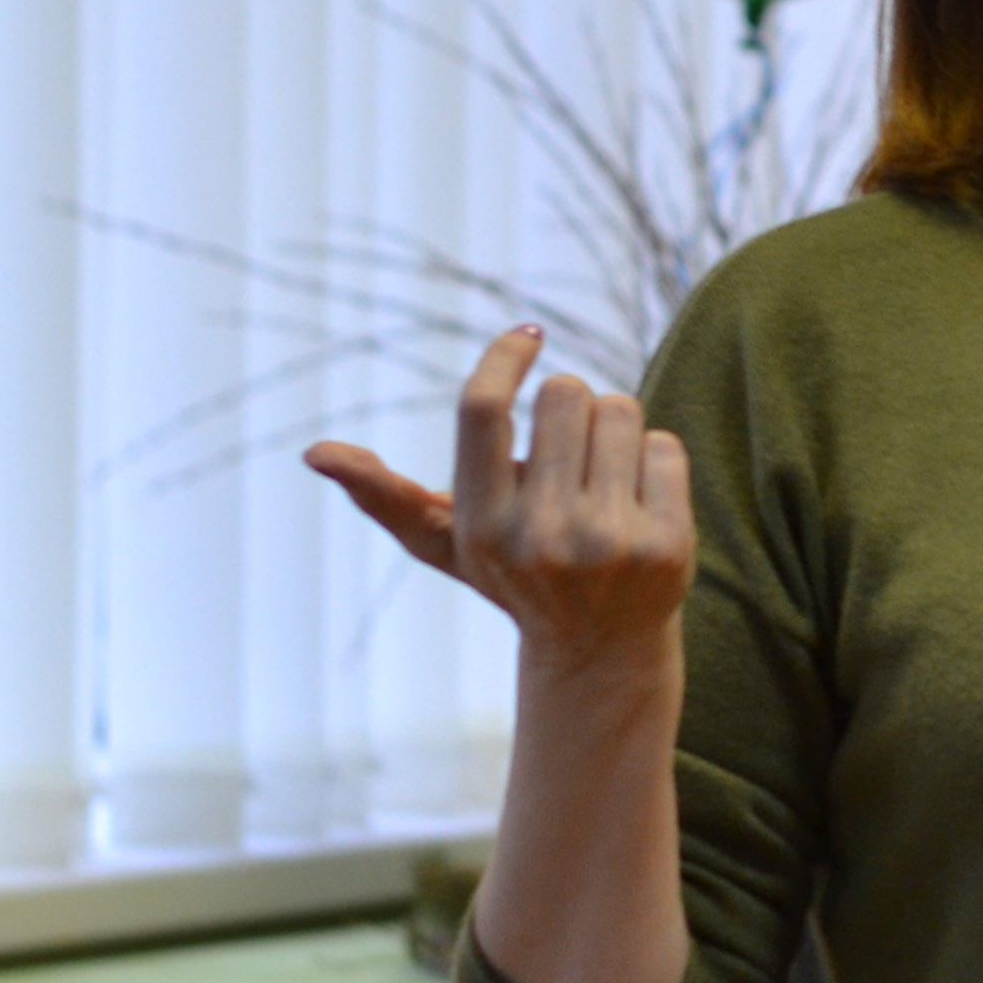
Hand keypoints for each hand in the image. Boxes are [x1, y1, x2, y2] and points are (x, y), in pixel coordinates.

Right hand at [308, 327, 693, 666]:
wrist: (601, 649)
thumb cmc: (513, 576)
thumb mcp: (446, 543)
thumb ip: (385, 495)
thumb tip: (315, 452)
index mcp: (480, 525)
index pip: (482, 411)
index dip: (504, 358)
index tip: (526, 334)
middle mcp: (540, 535)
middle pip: (565, 393)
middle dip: (569, 405)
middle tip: (567, 450)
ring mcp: (608, 541)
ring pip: (621, 410)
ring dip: (612, 431)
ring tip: (600, 479)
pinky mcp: (667, 544)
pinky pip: (666, 444)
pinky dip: (654, 459)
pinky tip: (639, 501)